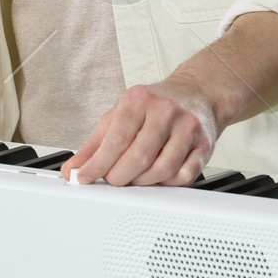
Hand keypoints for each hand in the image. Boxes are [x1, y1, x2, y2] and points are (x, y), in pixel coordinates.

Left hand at [62, 82, 217, 186]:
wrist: (197, 93)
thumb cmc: (154, 105)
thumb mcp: (118, 114)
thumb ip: (94, 144)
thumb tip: (72, 169)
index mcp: (139, 100)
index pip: (116, 139)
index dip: (97, 164)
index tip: (85, 178)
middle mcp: (166, 111)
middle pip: (139, 158)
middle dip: (119, 177)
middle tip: (112, 179)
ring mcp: (188, 128)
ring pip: (161, 170)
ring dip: (142, 182)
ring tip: (134, 177)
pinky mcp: (205, 145)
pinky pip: (183, 176)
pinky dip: (166, 183)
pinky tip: (157, 176)